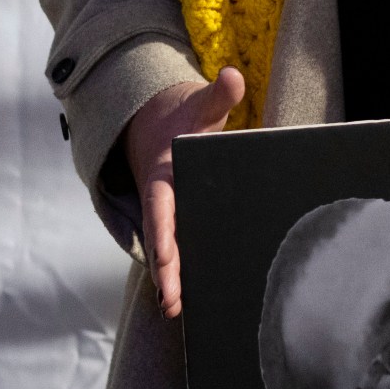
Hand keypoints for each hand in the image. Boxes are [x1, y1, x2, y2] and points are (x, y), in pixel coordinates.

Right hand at [124, 67, 245, 316]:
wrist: (157, 125)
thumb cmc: (184, 118)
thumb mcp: (200, 105)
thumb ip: (217, 95)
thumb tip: (232, 77)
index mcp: (162, 176)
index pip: (161, 208)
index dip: (163, 232)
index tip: (166, 257)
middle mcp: (161, 199)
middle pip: (162, 239)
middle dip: (165, 270)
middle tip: (171, 301)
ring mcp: (168, 213)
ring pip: (168, 250)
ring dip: (171, 279)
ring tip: (175, 310)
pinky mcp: (177, 221)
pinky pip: (178, 248)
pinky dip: (180, 272)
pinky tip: (191, 302)